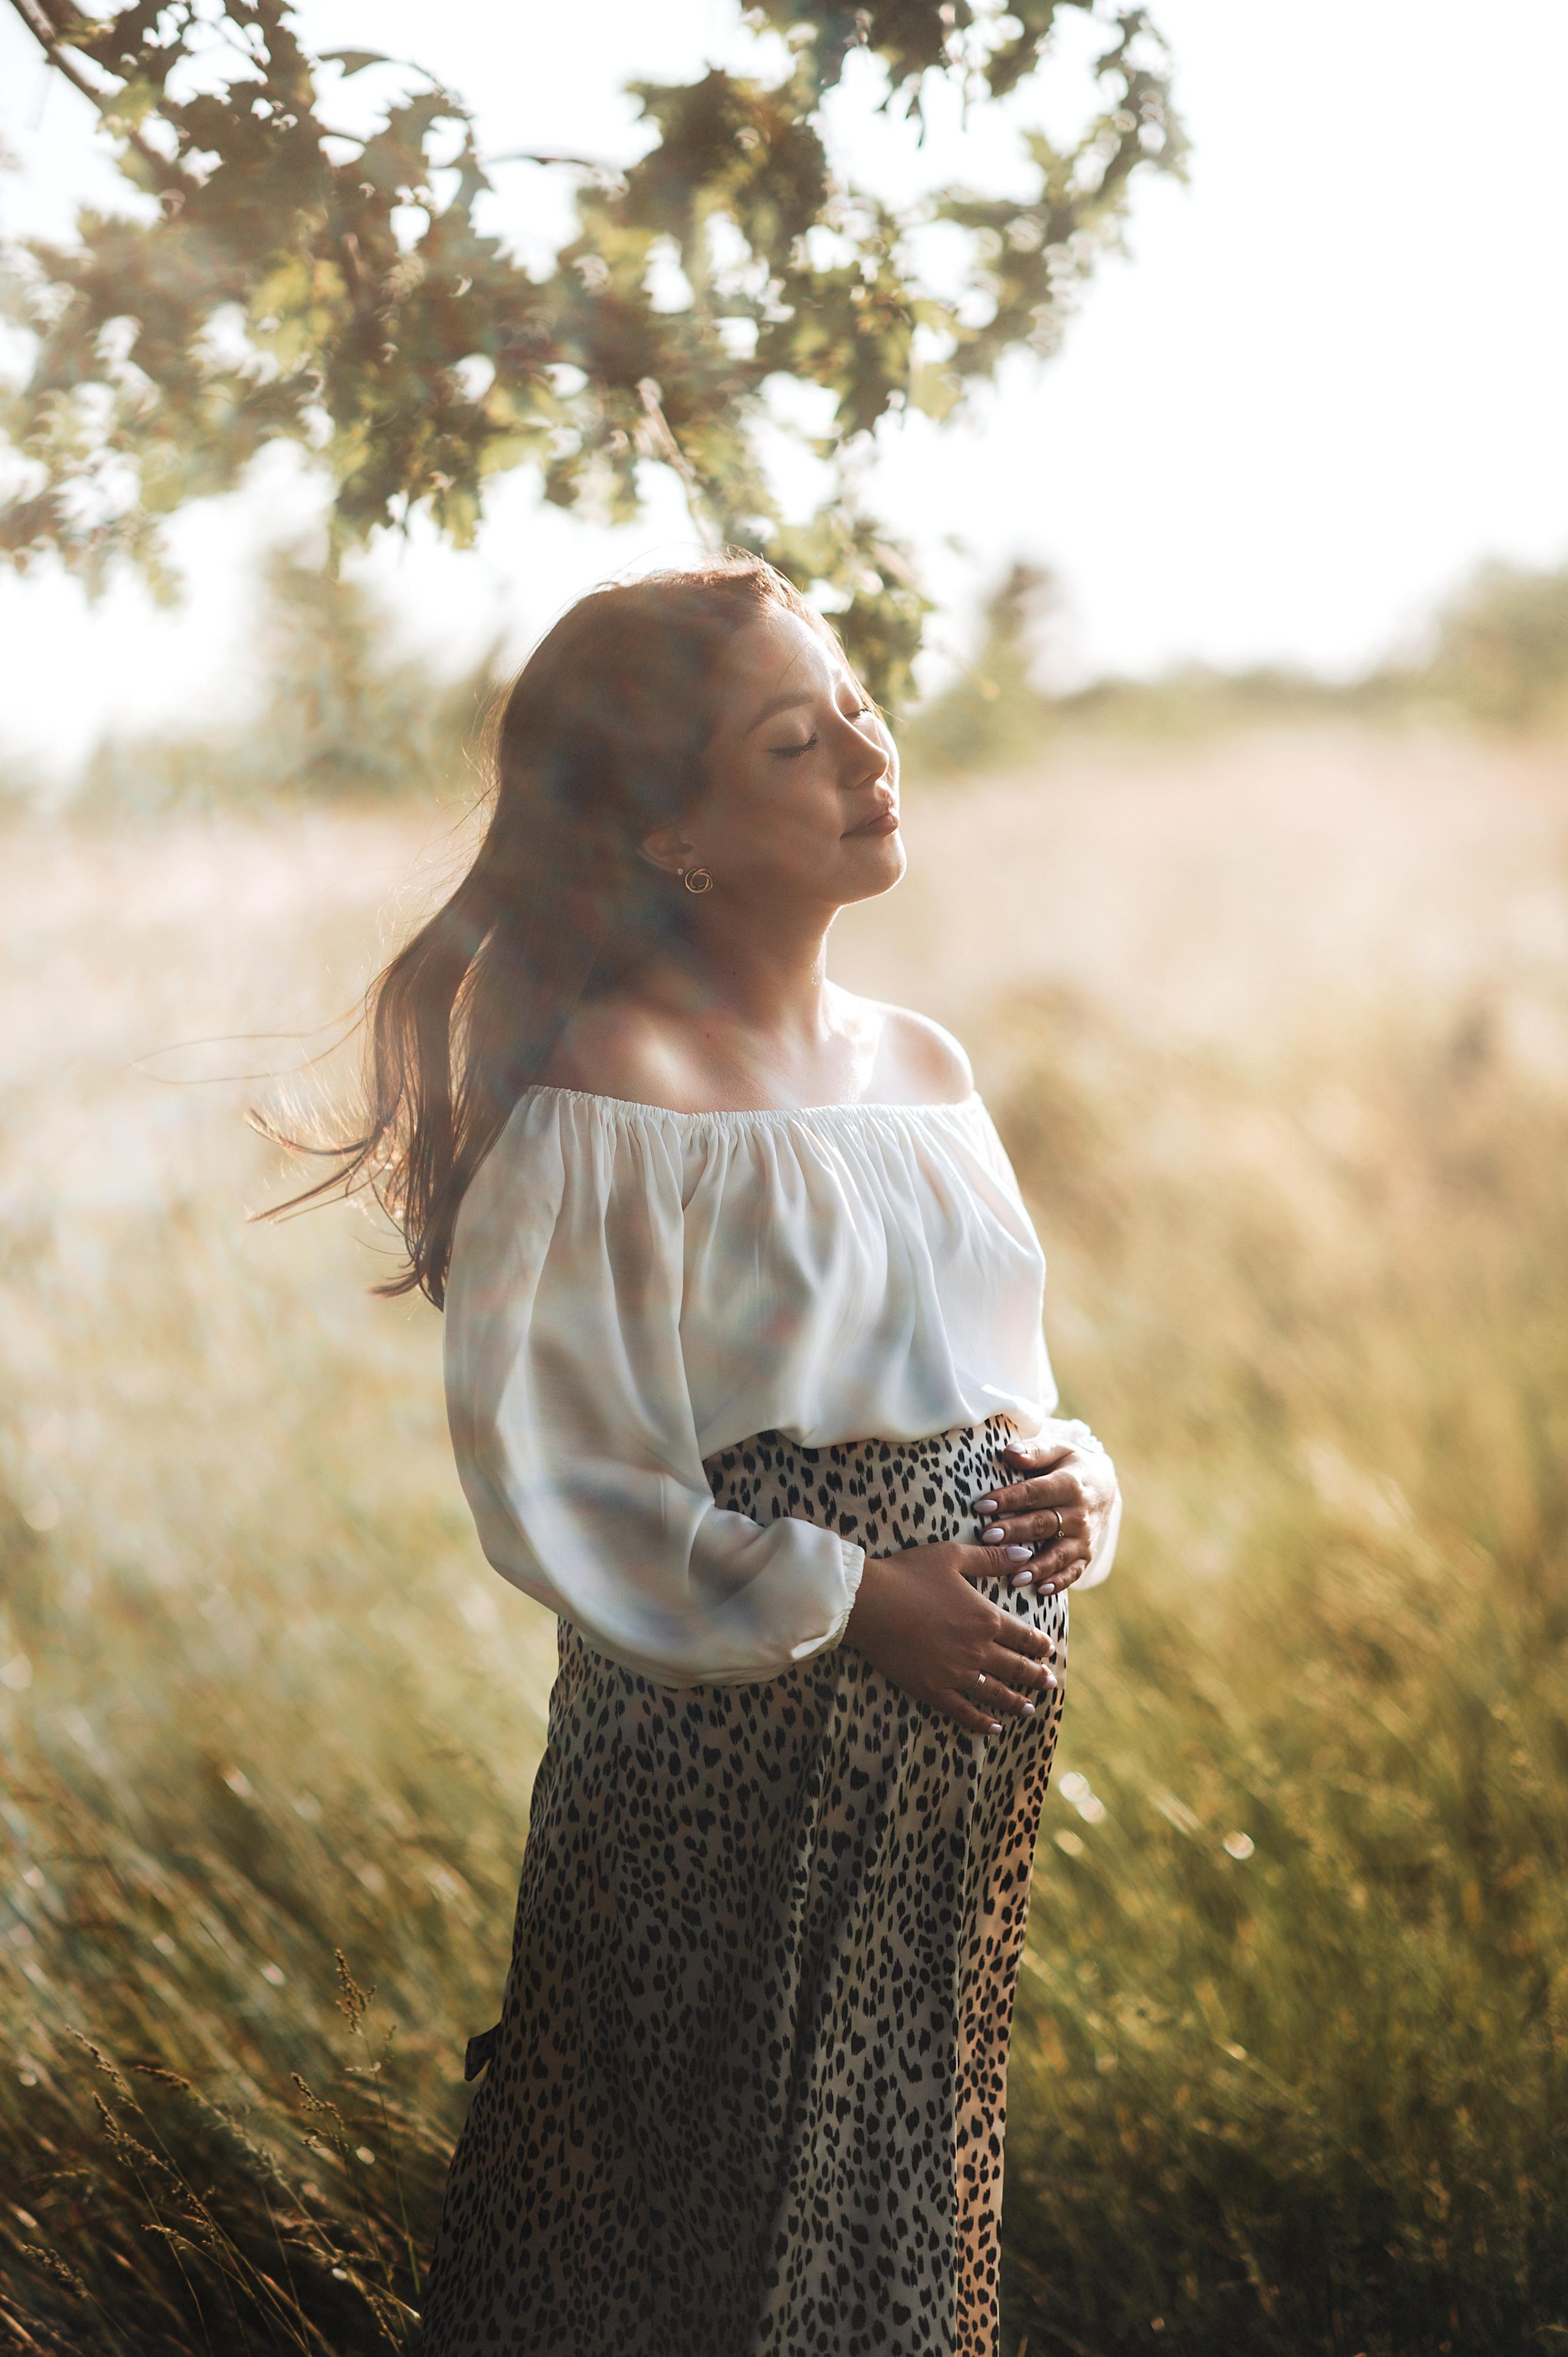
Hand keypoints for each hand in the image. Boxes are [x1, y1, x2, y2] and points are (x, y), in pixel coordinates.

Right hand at [843, 1540, 1058, 1736]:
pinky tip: (995, 1728)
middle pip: (1015, 1667)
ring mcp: (956, 1673)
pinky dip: (982, 1722)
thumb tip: (1024, 1554)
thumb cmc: (908, 1574)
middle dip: (1035, 1676)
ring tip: (1030, 1709)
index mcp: (986, 1618)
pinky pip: (964, 1711)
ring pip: (996, 1693)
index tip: (1048, 1651)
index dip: (1039, 1644)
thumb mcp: (953, 1556)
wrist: (869, 1603)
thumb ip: (991, 1557)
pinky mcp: (933, 1689)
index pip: (1023, 1635)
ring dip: (1016, 1701)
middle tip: (1050, 1683)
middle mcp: (977, 1649)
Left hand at [971, 1425, 1117, 1595]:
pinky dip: (1058, 1582)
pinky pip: (1073, 1572)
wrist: (1104, 1486)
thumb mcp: (1057, 1450)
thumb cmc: (1069, 1465)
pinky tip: (1039, 1591)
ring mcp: (1084, 1537)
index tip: (981, 1505)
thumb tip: (1009, 1452)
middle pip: (1043, 1524)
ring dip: (1036, 1566)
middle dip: (1014, 1532)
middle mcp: (1079, 1513)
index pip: (1035, 1492)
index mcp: (1070, 1484)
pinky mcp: (1086, 1554)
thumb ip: (1034, 1451)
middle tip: (986, 1538)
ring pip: (1058, 1554)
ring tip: (1013, 1576)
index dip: (1008, 1499)